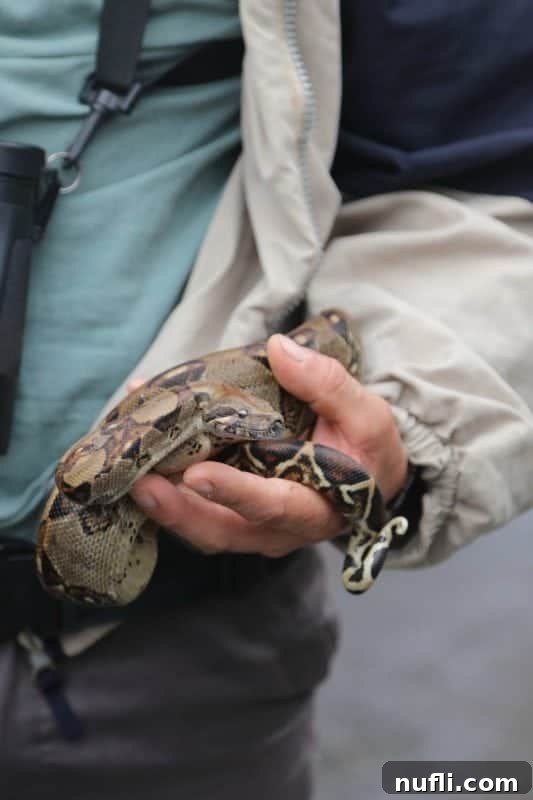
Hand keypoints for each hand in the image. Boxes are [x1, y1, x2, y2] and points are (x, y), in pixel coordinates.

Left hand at [129, 335, 407, 556]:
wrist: (367, 474)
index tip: (197, 476)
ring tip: (129, 464)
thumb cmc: (368, 449)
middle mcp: (277, 529)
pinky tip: (143, 440)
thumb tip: (280, 349)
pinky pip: (194, 504)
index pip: (273, 507)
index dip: (235, 494)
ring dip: (163, 501)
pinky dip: (166, 481)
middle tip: (140, 482)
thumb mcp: (366, 415)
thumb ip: (329, 386)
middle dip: (178, 510)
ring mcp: (250, 525)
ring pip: (200, 524)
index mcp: (315, 509)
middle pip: (221, 530)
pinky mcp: (232, 510)